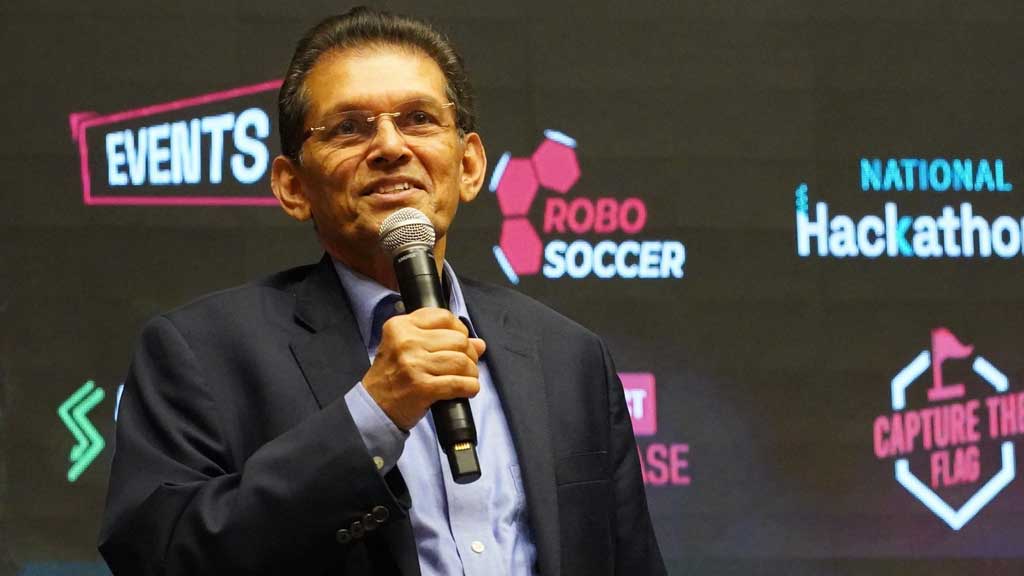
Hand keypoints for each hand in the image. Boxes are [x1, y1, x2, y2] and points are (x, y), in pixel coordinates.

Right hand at [362, 307, 486, 430]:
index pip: (444, 317)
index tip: (461, 342)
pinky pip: (459, 384)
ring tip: (467, 378)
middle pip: (458, 339)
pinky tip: (468, 389)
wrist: (374, 406)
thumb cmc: (392, 375)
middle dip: (469, 353)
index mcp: (401, 326)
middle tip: (465, 365)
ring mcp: (413, 364)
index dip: (459, 329)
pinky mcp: (422, 387)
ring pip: (462, 361)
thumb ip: (441, 340)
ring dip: (471, 372)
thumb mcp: (407, 348)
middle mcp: (406, 342)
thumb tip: (479, 343)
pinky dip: (470, 387)